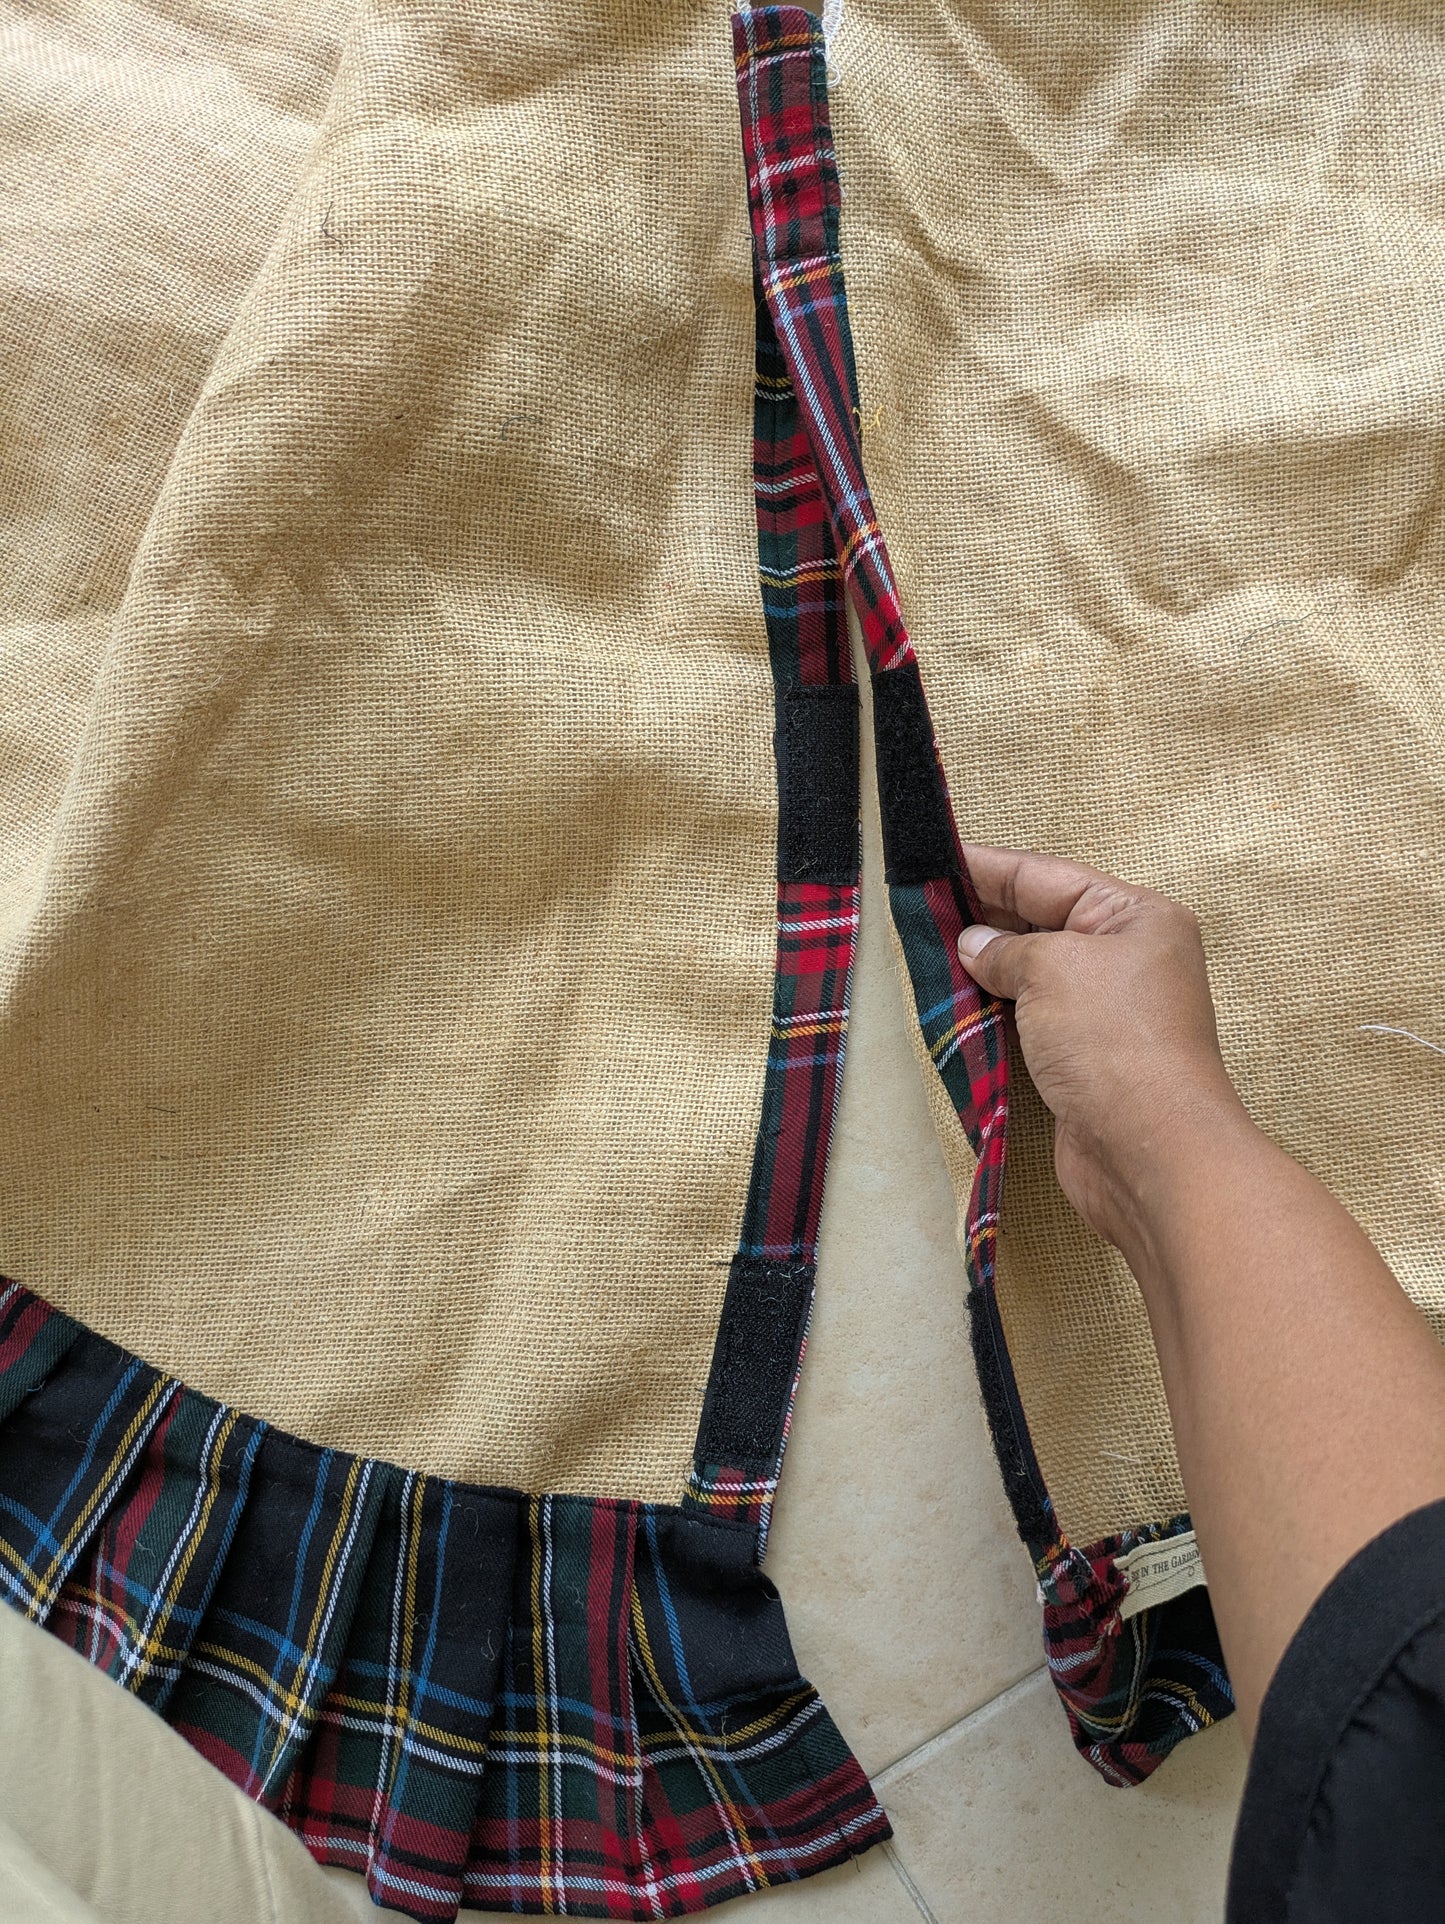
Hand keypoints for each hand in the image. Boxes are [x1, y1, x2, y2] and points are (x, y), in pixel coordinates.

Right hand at [956, 846, 1250, 1251]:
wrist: (1149, 1150)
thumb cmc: (1112, 1041)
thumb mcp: (1051, 969)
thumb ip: (1007, 949)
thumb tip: (974, 946)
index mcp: (1136, 918)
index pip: (1047, 876)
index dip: (987, 867)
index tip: (933, 859)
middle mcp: (1126, 960)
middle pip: (1041, 922)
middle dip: (981, 916)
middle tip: (915, 905)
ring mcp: (1106, 1014)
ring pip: (1032, 976)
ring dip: (982, 968)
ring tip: (923, 950)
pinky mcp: (1084, 1061)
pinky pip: (1030, 1021)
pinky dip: (993, 1012)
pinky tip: (953, 1003)